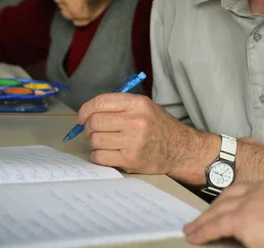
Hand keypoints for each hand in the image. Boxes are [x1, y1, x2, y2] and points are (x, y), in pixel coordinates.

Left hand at [77, 93, 202, 176]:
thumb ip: (119, 106)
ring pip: (95, 140)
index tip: (82, 117)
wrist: (180, 149)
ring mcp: (133, 142)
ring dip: (95, 142)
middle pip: (95, 122)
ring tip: (105, 142)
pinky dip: (98, 156)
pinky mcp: (130, 160)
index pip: (100, 102)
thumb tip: (88, 112)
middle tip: (94, 131)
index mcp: (138, 104)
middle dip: (88, 127)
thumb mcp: (145, 107)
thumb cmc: (159, 127)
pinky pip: (100, 157)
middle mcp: (136, 121)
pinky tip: (107, 153)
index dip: (85, 110)